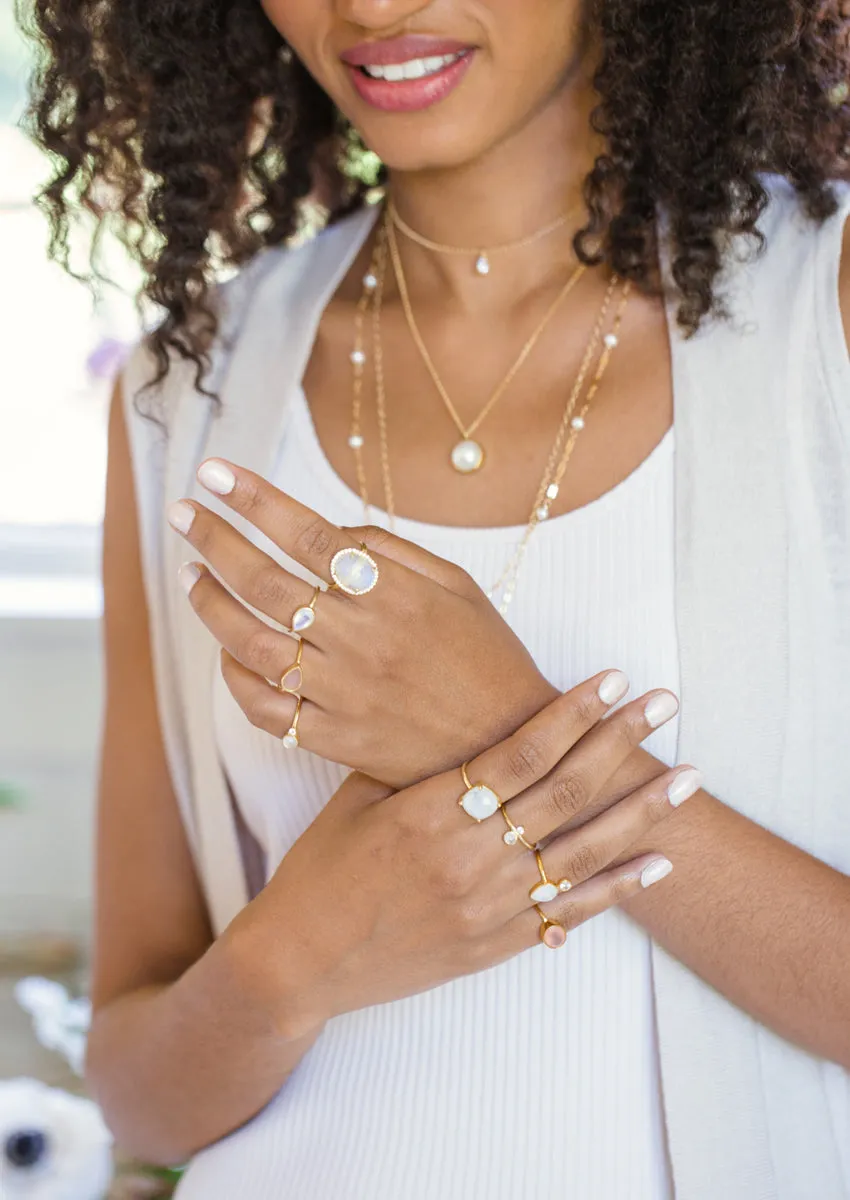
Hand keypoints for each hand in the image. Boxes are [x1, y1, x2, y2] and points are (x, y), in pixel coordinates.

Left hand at [169, 458, 555, 788]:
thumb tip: (329, 528)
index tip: (212, 471)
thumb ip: (391, 551)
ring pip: (251, 643)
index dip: (252, 498)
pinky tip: (225, 652)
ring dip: (211, 604)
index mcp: (393, 593)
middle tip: (182, 513)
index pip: (305, 533)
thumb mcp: (457, 585)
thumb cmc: (487, 656)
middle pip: (264, 581)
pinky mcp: (336, 739)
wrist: (512, 744)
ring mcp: (343, 693)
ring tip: (189, 574)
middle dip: (213, 539)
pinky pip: (266, 709)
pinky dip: (236, 678)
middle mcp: (361, 639)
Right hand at [227, 669, 694, 1036]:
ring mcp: (490, 906)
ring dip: (640, 813)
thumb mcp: (355, 800)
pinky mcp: (496, 945)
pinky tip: (660, 864)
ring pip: (581, 852)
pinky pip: (569, 913)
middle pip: (563, 792)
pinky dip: (619, 890)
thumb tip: (459, 716)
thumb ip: (411, 762)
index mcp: (431, 813)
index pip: (519, 752)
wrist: (301, 963)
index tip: (612, 680)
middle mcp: (470, 858)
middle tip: (665, 703)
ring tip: (688, 778)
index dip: (571, 713)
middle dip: (619, 742)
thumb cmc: (322, 871)